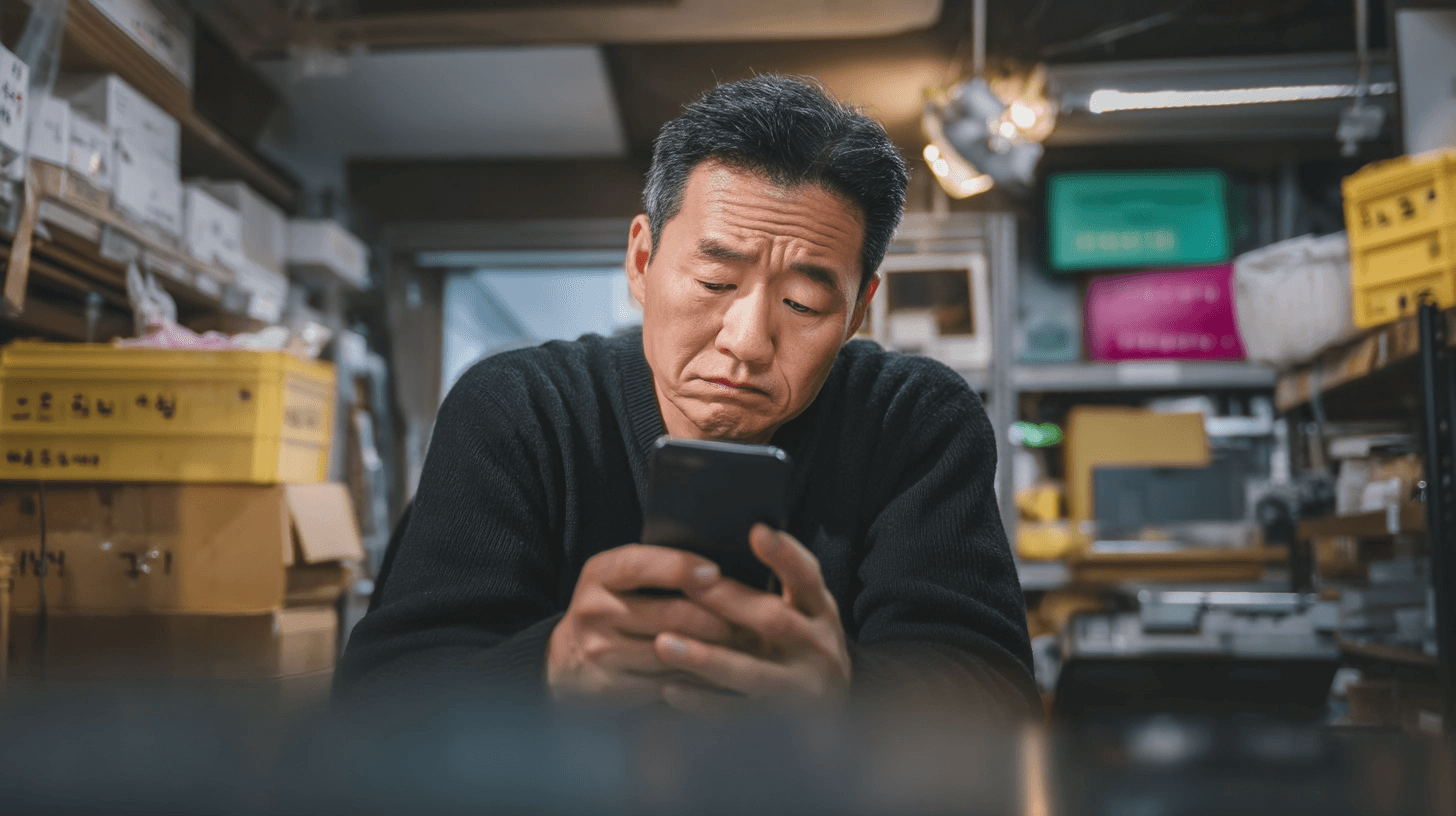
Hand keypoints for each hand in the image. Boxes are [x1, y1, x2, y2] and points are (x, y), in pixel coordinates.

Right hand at [547, 544, 738, 703]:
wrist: (564, 660)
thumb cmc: (610, 608)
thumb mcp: (618, 578)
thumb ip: (656, 569)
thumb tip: (719, 569)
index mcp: (599, 573)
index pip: (640, 564)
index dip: (680, 567)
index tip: (716, 572)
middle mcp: (595, 610)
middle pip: (668, 613)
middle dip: (718, 617)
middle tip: (754, 619)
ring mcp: (601, 651)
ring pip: (673, 650)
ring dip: (716, 649)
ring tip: (750, 644)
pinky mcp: (612, 685)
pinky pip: (667, 680)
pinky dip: (698, 675)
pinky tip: (724, 670)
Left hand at [654, 525, 851, 712]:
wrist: (836, 712)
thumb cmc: (805, 646)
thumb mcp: (807, 610)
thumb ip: (779, 583)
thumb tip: (740, 535)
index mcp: (821, 612)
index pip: (807, 577)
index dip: (785, 555)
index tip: (756, 531)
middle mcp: (818, 648)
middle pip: (774, 622)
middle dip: (728, 603)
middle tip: (686, 584)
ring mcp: (800, 689)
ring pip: (751, 673)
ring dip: (706, 658)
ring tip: (663, 643)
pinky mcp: (780, 721)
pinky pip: (736, 714)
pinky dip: (702, 702)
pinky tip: (669, 688)